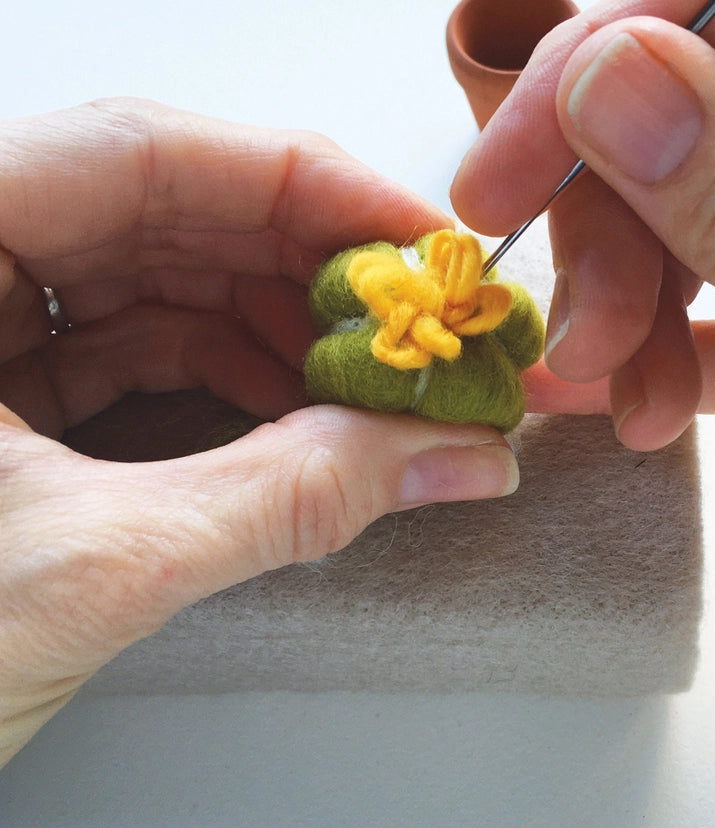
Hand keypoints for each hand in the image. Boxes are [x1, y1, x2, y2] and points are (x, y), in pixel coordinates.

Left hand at [0, 99, 519, 765]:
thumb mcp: (95, 571)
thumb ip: (291, 499)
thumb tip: (454, 454)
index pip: (140, 154)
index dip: (303, 184)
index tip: (415, 238)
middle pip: (166, 213)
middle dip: (309, 267)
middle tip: (416, 322)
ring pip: (163, 280)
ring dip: (282, 328)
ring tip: (370, 384)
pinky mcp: (8, 390)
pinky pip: (141, 346)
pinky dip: (233, 375)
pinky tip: (298, 414)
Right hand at [452, 0, 714, 509]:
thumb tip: (603, 78)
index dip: (600, 62)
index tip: (502, 170)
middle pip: (697, 115)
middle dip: (610, 229)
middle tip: (580, 331)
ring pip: (700, 214)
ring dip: (634, 307)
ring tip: (623, 398)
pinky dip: (671, 351)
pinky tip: (631, 403)